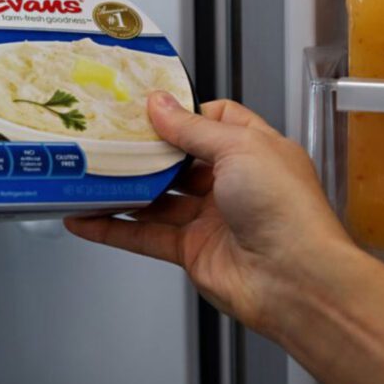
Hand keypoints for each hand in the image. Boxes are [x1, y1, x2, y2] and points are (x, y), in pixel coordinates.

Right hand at [64, 92, 350, 336]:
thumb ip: (192, 128)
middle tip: (107, 136)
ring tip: (88, 174)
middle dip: (145, 150)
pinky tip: (86, 220)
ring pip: (158, 199)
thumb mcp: (239, 148)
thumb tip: (160, 104)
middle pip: (179, 160)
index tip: (145, 105)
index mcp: (254, 150)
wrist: (296, 280)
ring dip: (123, 189)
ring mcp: (211, 219)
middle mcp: (233, 183)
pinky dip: (114, 228)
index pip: (215, 120)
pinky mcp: (192, 252)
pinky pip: (146, 236)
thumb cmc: (286, 208)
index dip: (183, 111)